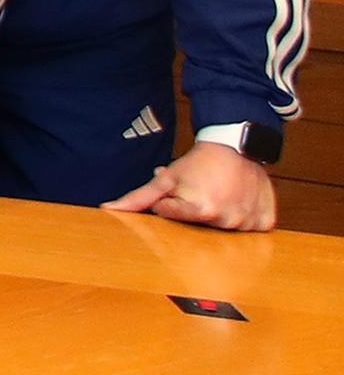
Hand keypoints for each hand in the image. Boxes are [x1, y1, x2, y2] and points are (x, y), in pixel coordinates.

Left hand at [105, 140, 276, 231]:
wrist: (236, 145)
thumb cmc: (197, 163)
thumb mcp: (166, 178)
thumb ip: (138, 198)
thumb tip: (108, 208)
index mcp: (200, 211)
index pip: (176, 219)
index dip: (172, 204)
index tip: (180, 192)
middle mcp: (226, 220)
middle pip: (201, 227)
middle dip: (196, 212)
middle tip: (202, 191)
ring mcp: (248, 222)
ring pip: (227, 229)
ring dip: (220, 214)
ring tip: (220, 194)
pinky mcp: (266, 221)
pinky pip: (253, 228)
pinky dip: (244, 217)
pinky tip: (238, 201)